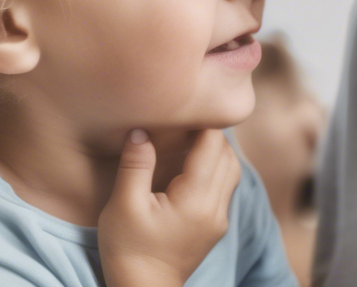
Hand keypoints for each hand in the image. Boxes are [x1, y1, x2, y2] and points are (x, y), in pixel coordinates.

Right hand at [98, 129, 241, 286]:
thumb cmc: (129, 250)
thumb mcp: (124, 205)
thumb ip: (136, 165)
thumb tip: (141, 130)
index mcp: (196, 198)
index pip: (213, 146)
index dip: (204, 122)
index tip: (188, 107)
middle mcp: (215, 207)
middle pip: (228, 156)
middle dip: (211, 135)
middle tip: (187, 119)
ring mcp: (218, 219)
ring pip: (232, 171)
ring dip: (216, 152)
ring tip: (191, 140)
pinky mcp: (215, 227)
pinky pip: (225, 187)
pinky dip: (216, 169)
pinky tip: (193, 166)